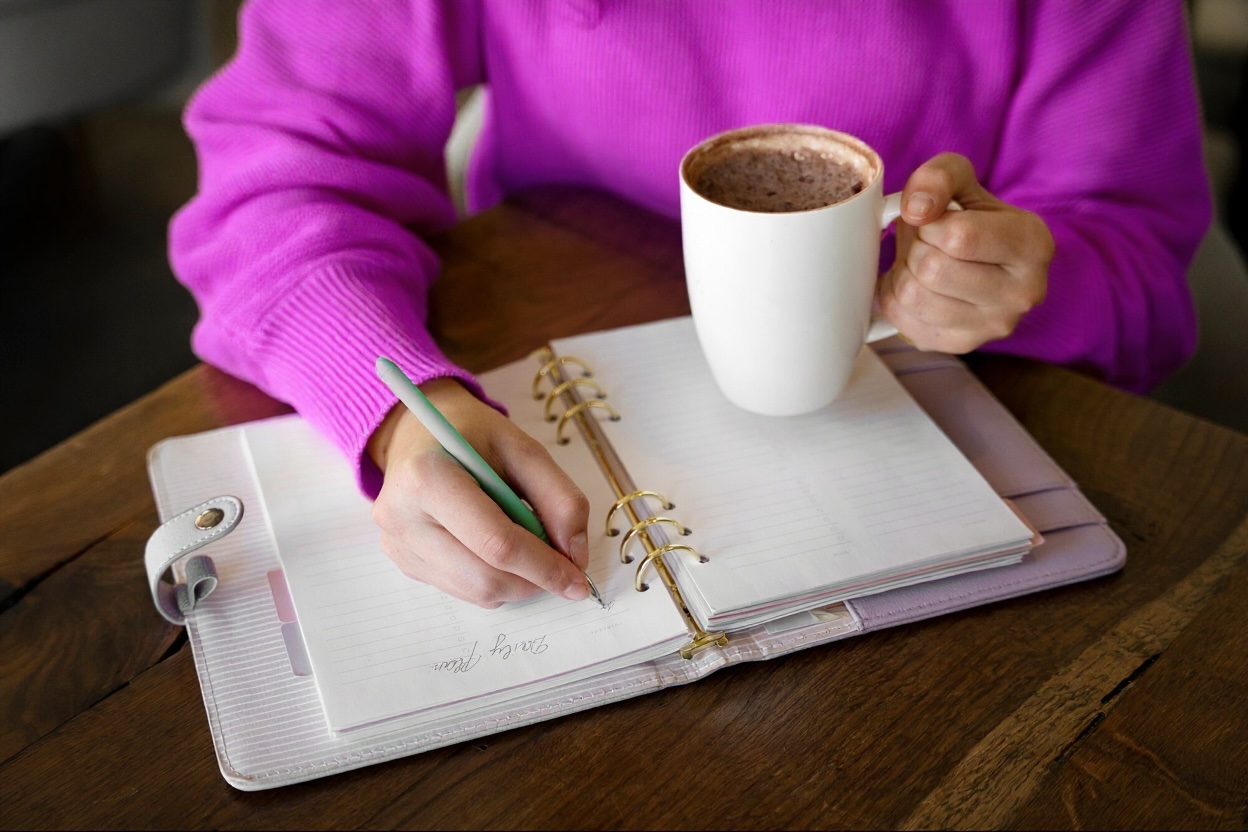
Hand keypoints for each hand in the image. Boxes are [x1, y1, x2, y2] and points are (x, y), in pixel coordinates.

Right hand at [367, 378, 591, 607]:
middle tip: (561, 567)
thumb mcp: (524, 449)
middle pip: (484, 577)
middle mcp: (402, 516)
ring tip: (528, 548)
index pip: (496, 543)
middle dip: (533, 581)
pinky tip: (495, 548)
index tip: (577, 581)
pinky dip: (493, 580)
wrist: (419, 433)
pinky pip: (462, 590)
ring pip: (475, 592)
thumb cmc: (471, 436)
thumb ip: (560, 498)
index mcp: (428, 477)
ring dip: (516, 583)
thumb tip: (575, 556)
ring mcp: (397, 544)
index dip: (544, 567)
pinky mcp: (402, 561)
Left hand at [877, 153, 1052, 353]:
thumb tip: (916, 209)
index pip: (960, 237)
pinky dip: (894, 297)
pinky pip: (900, 319)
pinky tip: (914, 285)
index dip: (931, 224)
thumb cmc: (972, 218)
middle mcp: (1022, 293)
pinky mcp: (959, 344)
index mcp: (1033, 246)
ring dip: (902, 272)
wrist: (980, 260)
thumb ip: (938, 177)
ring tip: (920, 262)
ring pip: (913, 296)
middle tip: (926, 243)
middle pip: (932, 269)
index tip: (936, 221)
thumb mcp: (961, 180)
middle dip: (915, 248)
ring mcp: (992, 326)